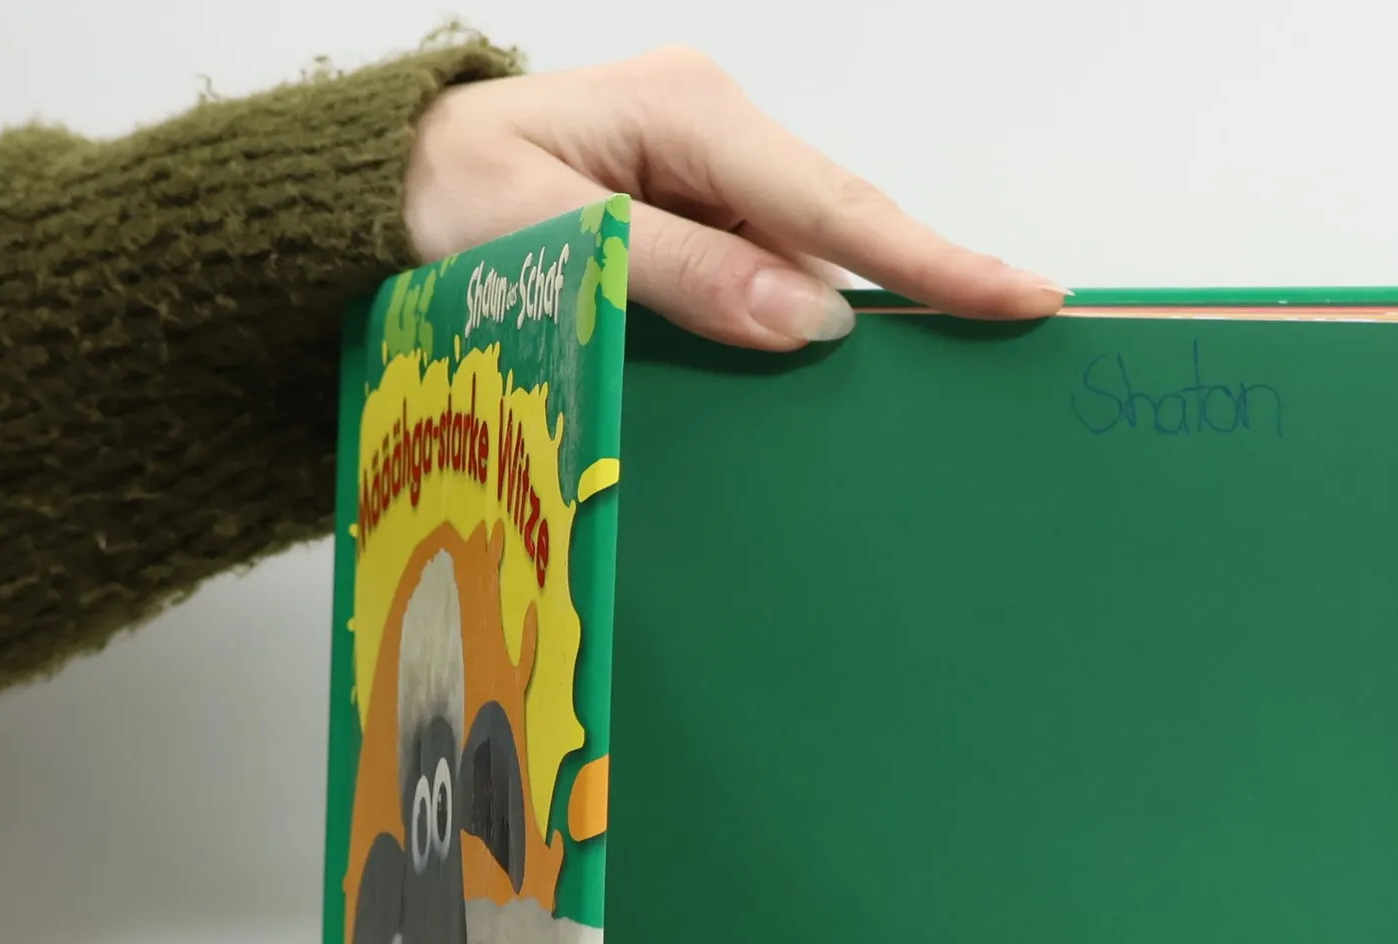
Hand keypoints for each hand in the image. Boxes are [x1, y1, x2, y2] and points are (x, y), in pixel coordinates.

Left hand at [404, 45, 1066, 348]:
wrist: (374, 196)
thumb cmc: (436, 203)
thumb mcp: (545, 237)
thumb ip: (677, 271)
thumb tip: (811, 318)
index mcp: (688, 115)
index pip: (834, 205)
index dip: (932, 259)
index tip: (1023, 298)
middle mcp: (715, 134)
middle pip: (840, 229)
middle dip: (923, 284)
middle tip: (1012, 339)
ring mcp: (709, 177)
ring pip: (810, 262)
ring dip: (852, 320)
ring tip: (934, 373)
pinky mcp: (695, 219)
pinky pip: (768, 280)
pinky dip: (793, 329)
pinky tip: (819, 375)